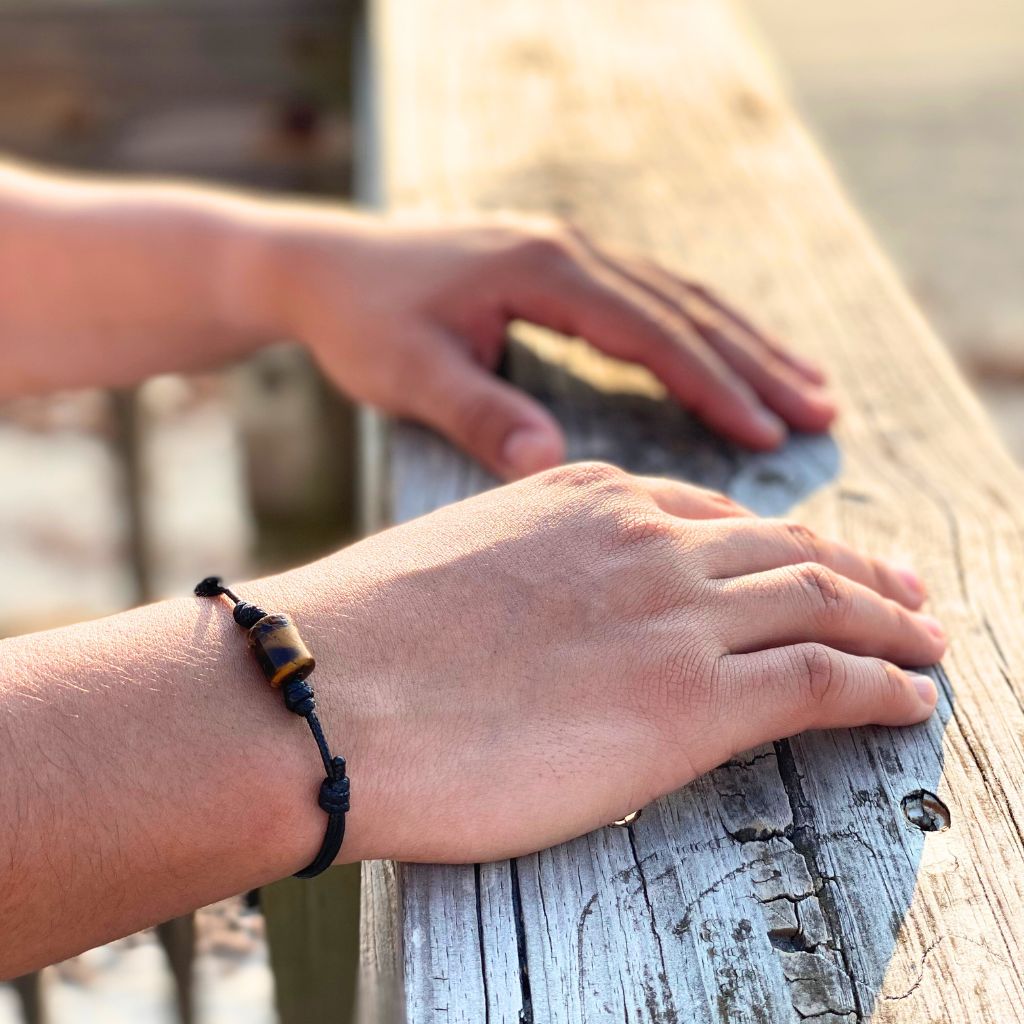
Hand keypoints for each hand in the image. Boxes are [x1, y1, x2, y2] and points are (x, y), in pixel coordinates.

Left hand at [267, 215, 835, 478]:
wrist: (323, 265)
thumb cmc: (361, 320)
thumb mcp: (407, 371)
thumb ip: (477, 412)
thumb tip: (549, 462)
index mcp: (544, 271)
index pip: (650, 331)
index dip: (713, 383)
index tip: (769, 430)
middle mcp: (570, 250)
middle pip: (685, 307)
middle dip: (756, 362)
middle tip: (823, 411)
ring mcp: (569, 253)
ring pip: (679, 296)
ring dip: (744, 342)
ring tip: (806, 385)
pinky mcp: (561, 268)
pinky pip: (650, 297)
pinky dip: (700, 330)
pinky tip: (731, 355)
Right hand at [272, 463, 942, 863]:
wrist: (324, 689)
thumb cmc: (366, 642)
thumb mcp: (465, 573)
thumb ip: (534, 578)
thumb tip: (554, 621)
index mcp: (585, 498)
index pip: (713, 516)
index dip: (776, 539)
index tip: (808, 559)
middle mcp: (645, 538)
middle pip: (788, 546)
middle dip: (858, 570)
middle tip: (904, 593)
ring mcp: (677, 611)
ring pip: (826, 600)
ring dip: (890, 623)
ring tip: (927, 643)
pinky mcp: (695, 697)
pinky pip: (827, 678)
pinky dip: (882, 684)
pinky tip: (909, 697)